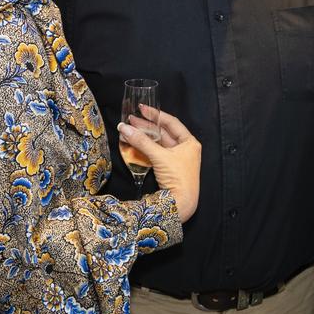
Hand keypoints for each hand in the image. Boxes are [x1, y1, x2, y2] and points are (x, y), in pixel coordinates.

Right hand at [118, 105, 200, 221]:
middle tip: (131, 119)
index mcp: (190, 142)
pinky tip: (135, 143)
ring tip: (130, 129)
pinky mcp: (169, 169)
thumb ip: (141, 141)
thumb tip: (124, 128)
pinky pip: (157, 154)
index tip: (142, 109)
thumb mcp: (159, 156)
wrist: (181, 204)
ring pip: (159, 143)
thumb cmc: (177, 177)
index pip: (171, 122)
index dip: (156, 115)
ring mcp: (177, 159)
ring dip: (145, 137)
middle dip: (146, 126)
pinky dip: (146, 148)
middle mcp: (185, 149)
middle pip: (163, 133)